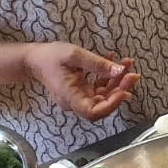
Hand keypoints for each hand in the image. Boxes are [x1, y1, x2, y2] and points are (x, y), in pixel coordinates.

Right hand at [22, 42, 140, 120]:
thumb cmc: (51, 57)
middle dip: (120, 89)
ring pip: (104, 95)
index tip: (125, 90)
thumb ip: (98, 64)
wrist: (34, 59)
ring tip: (127, 64)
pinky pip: (99, 87)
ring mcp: (79, 97)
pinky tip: (115, 62)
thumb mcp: (75, 55)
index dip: (112, 104)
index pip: (93, 112)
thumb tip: (121, 70)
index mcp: (70, 97)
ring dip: (118, 81)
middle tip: (133, 73)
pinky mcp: (81, 91)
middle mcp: (75, 102)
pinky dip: (109, 77)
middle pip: (103, 104)